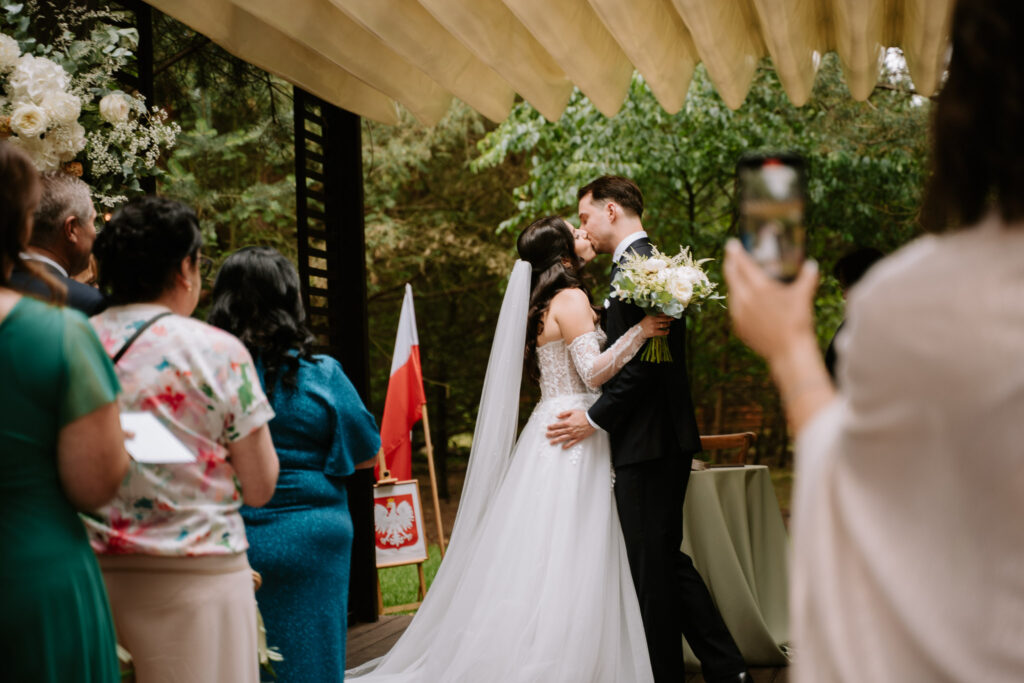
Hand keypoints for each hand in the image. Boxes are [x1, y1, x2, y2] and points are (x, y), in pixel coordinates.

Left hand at [546, 410, 595, 448]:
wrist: (592, 420)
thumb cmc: (583, 415)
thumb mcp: (573, 411)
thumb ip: (564, 413)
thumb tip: (557, 416)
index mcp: (567, 422)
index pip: (557, 425)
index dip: (551, 426)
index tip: (548, 428)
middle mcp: (569, 429)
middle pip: (558, 432)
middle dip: (551, 434)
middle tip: (546, 435)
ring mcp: (573, 434)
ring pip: (563, 438)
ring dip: (556, 440)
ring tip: (551, 443)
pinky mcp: (578, 438)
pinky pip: (571, 443)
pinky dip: (567, 445)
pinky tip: (563, 447)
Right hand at [638, 314, 672, 338]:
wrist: (639, 331)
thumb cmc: (644, 324)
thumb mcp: (648, 317)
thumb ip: (654, 315)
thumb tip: (664, 314)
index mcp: (652, 315)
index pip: (662, 314)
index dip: (667, 314)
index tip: (671, 314)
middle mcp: (653, 320)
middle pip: (664, 319)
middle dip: (669, 319)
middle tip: (672, 319)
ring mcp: (653, 326)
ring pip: (664, 325)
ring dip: (668, 325)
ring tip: (669, 324)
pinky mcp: (654, 332)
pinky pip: (663, 332)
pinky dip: (666, 332)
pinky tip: (668, 331)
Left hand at [723, 239, 818, 362]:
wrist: (788, 351)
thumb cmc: (797, 321)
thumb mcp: (803, 296)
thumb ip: (807, 277)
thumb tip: (812, 264)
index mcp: (759, 288)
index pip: (742, 264)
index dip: (736, 252)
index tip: (731, 244)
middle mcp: (744, 299)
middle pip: (731, 276)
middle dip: (730, 264)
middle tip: (731, 256)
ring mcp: (739, 314)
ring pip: (732, 292)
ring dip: (734, 283)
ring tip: (738, 278)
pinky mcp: (738, 327)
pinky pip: (735, 309)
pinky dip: (738, 300)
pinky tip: (744, 301)